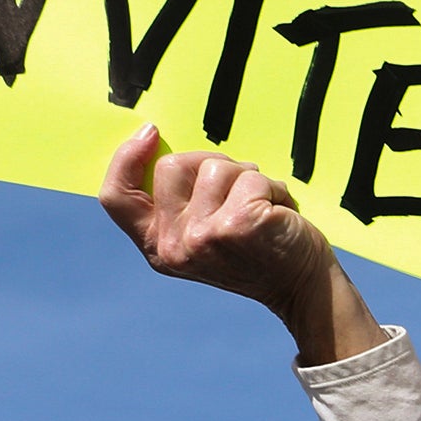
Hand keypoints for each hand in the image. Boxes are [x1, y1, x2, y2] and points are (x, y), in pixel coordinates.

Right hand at [97, 124, 384, 364]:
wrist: (302, 287)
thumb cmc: (258, 251)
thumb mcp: (203, 234)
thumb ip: (179, 203)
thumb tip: (159, 142)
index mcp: (158, 247)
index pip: (117, 198)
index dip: (126, 158)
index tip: (150, 133)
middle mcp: (174, 246)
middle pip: (173, 166)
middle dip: (212, 163)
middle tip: (240, 190)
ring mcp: (203, 237)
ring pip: (216, 167)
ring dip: (249, 177)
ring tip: (264, 207)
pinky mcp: (238, 226)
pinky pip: (252, 177)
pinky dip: (274, 187)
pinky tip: (281, 214)